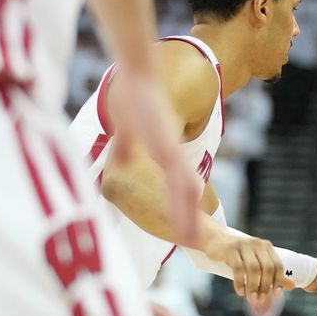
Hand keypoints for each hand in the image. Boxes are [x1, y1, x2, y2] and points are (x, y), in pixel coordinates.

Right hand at [108, 68, 201, 246]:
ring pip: (185, 189)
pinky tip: (189, 205)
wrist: (137, 72)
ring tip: (192, 237)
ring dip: (188, 214)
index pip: (177, 188)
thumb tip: (121, 164)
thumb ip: (125, 148)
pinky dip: (181, 192)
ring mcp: (170, 149)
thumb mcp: (126, 130)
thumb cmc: (131, 96)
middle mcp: (172, 154)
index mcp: (164, 153)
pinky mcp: (166, 143)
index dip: (181, 210)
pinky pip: (176, 172)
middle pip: (186, 194)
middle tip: (195, 243)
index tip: (184, 230)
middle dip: (189, 219)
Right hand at [201, 227, 285, 301]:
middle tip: (260, 300)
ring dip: (253, 286)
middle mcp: (257, 244)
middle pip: (267, 268)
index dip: (279, 281)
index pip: (278, 265)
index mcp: (266, 246)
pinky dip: (240, 282)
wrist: (215, 241)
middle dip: (265, 286)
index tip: (277, 295)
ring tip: (251, 299)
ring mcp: (244, 245)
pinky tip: (240, 291)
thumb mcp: (256, 262)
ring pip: (253, 268)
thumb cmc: (238, 255)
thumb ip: (272, 273)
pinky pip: (238, 267)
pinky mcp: (231, 249)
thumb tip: (293, 285)